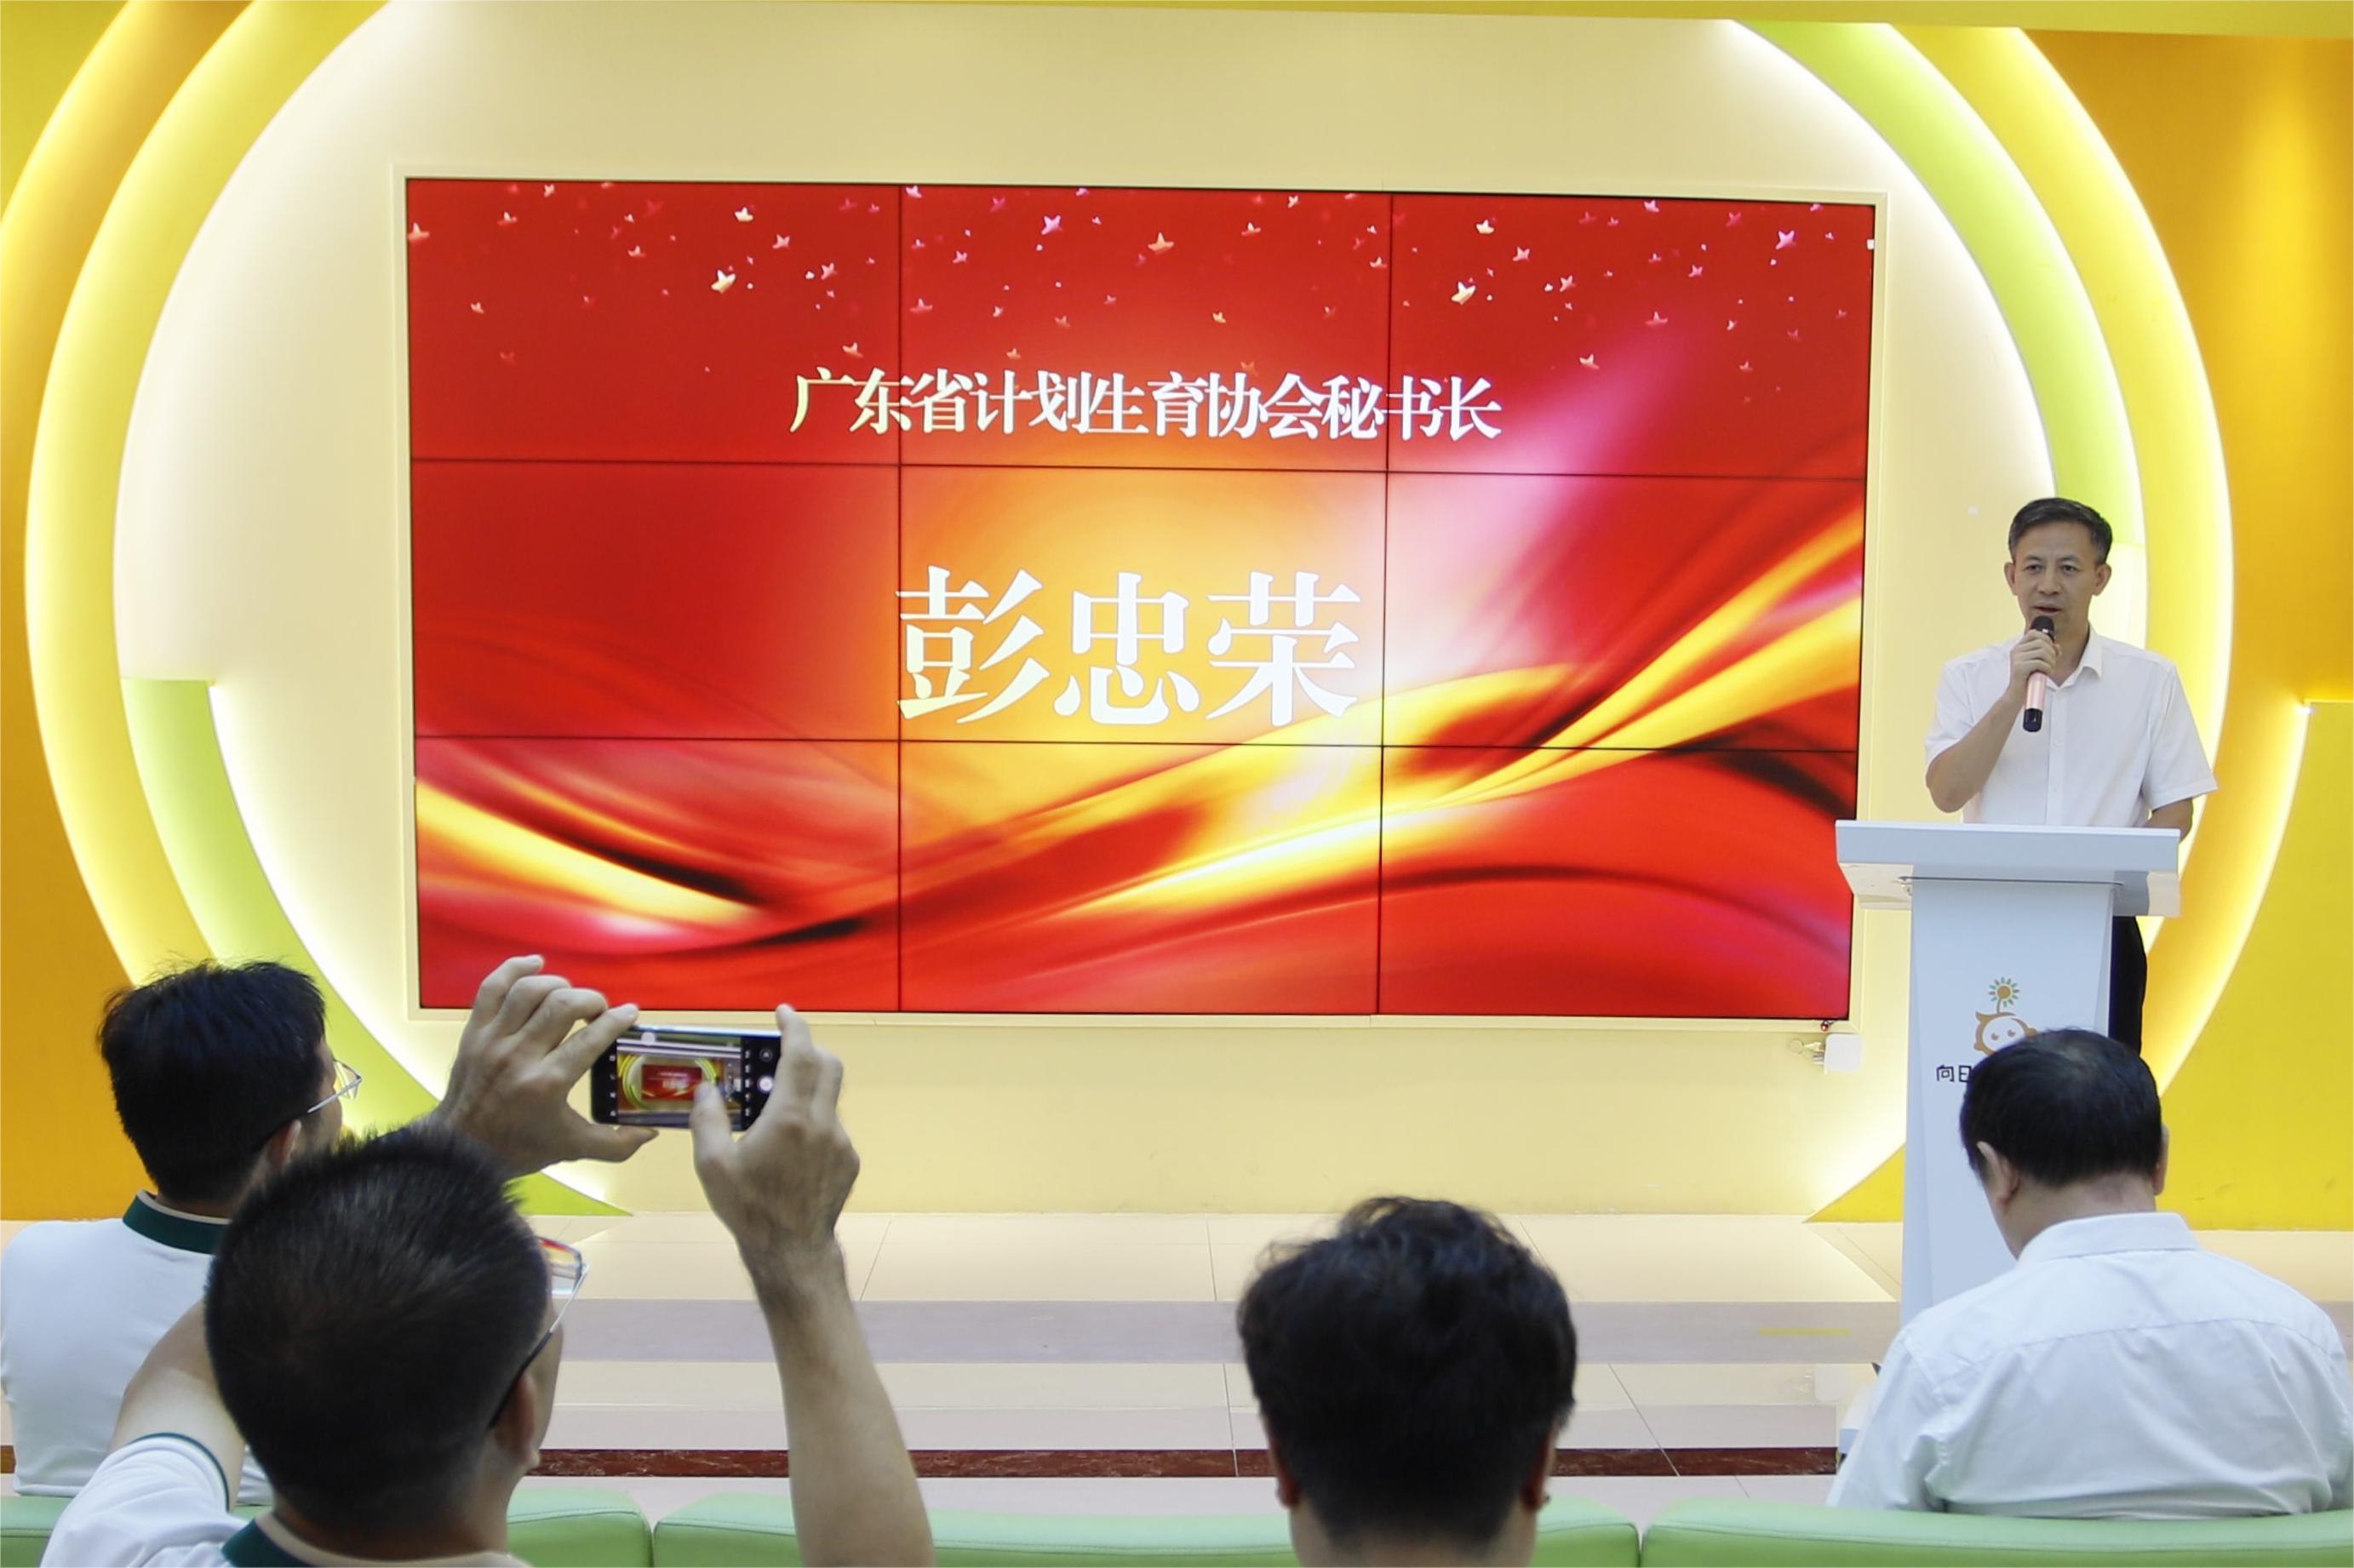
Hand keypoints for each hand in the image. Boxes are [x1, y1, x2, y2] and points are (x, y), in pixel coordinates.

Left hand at [433, 955, 654, 1177]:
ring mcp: (493, 1040)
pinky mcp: (474, 1032)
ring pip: (530, 990)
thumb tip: (651, 1132)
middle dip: (591, 999)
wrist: (459, 1150)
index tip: (630, 1013)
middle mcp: (520, 1055)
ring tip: (570, 995)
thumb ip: (615, 1144)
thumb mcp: (571, 1148)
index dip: (617, 1019)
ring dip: (559, 984)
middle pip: (563, 1004)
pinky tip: (536, 964)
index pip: (591, 1038)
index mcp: (548, 1083)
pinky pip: (492, 987)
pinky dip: (515, 969)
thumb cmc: (518, 1147)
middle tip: (599, 1010)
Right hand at [690, 1006, 858, 1303]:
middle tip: (782, 1050)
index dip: (794, 1027)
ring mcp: (841, 1142)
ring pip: (830, 1097)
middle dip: (808, 1048)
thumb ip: (707, 1119)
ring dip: (808, 1089)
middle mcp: (822, 1123)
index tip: (784, 1012)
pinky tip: (789, 1147)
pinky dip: (813, 1120)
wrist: (792, 1251)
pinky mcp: (849, 1160)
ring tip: (775, 1109)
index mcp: (790, 1118)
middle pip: (828, 1065)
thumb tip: (707, 1088)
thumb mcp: (712, 1165)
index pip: (800, 1055)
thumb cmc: (748, 1209)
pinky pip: (832, 1126)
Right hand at [2007, 629, 2056, 702]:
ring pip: (2042, 652)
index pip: (2034, 633)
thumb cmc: (2028, 678)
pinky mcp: (2019, 667)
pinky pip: (2040, 663)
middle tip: (2052, 664)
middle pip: (2041, 642)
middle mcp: (2016, 650)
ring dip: (2051, 662)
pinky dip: (2047, 668)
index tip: (2051, 650)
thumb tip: (2057, 647)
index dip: (2046, 639)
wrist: (2017, 694)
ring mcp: (2016, 658)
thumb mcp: (2039, 663)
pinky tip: (2046, 674)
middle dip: (2052, 653)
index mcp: (2019, 647)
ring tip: (2049, 669)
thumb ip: (2048, 653)